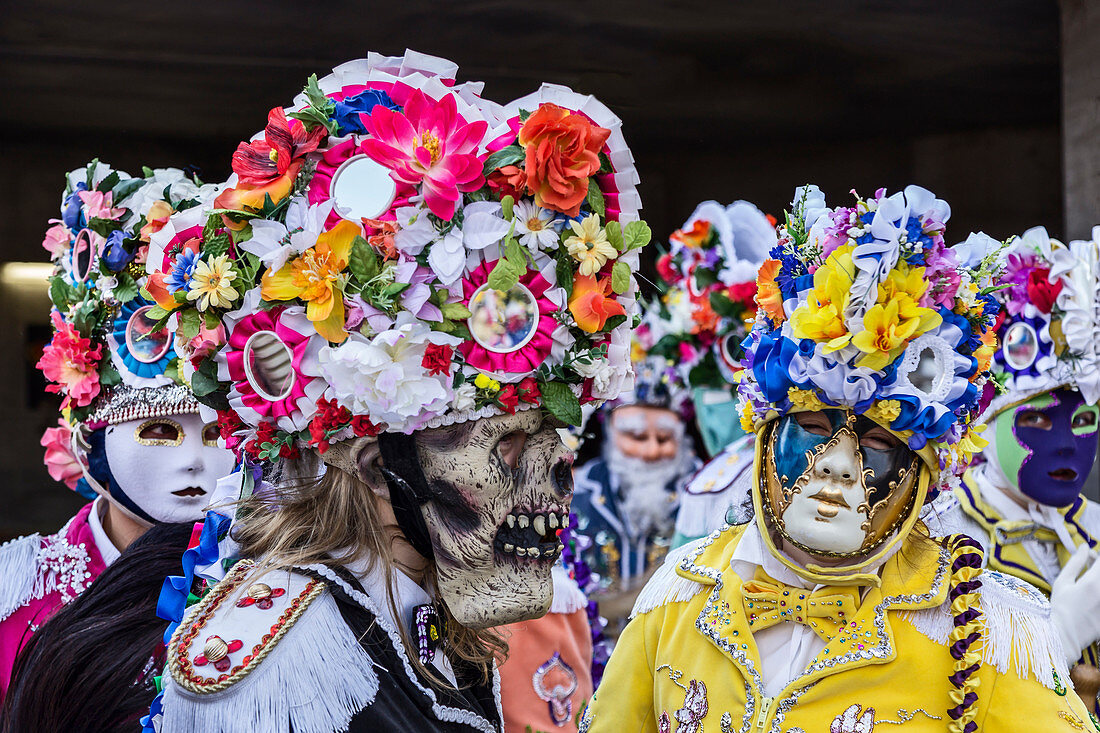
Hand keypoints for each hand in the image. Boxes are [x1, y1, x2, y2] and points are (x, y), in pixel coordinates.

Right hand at [1051, 545, 1099, 662]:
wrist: (1064, 636)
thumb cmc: (1059, 607)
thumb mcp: (1062, 582)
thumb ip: (1075, 563)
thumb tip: (1084, 547)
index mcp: (1092, 582)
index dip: (1096, 556)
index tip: (1089, 558)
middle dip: (1098, 567)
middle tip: (1091, 569)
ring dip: (1098, 580)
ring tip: (1090, 584)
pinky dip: (1098, 593)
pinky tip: (1091, 598)